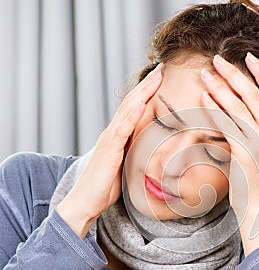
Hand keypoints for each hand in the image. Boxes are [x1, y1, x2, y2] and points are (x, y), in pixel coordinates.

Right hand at [57, 64, 163, 237]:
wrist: (86, 201)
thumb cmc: (106, 186)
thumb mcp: (127, 166)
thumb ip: (136, 154)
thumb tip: (152, 150)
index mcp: (119, 135)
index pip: (135, 109)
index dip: (148, 92)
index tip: (162, 79)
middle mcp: (113, 133)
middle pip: (132, 103)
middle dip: (147, 85)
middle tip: (162, 68)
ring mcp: (110, 140)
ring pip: (127, 111)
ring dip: (142, 93)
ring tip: (156, 77)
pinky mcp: (108, 151)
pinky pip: (120, 130)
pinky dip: (130, 116)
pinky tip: (140, 104)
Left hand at [200, 53, 258, 236]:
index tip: (247, 56)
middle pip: (252, 94)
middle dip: (233, 74)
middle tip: (217, 60)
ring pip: (238, 107)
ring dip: (220, 87)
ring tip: (205, 74)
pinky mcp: (244, 153)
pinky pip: (227, 126)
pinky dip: (215, 110)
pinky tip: (204, 98)